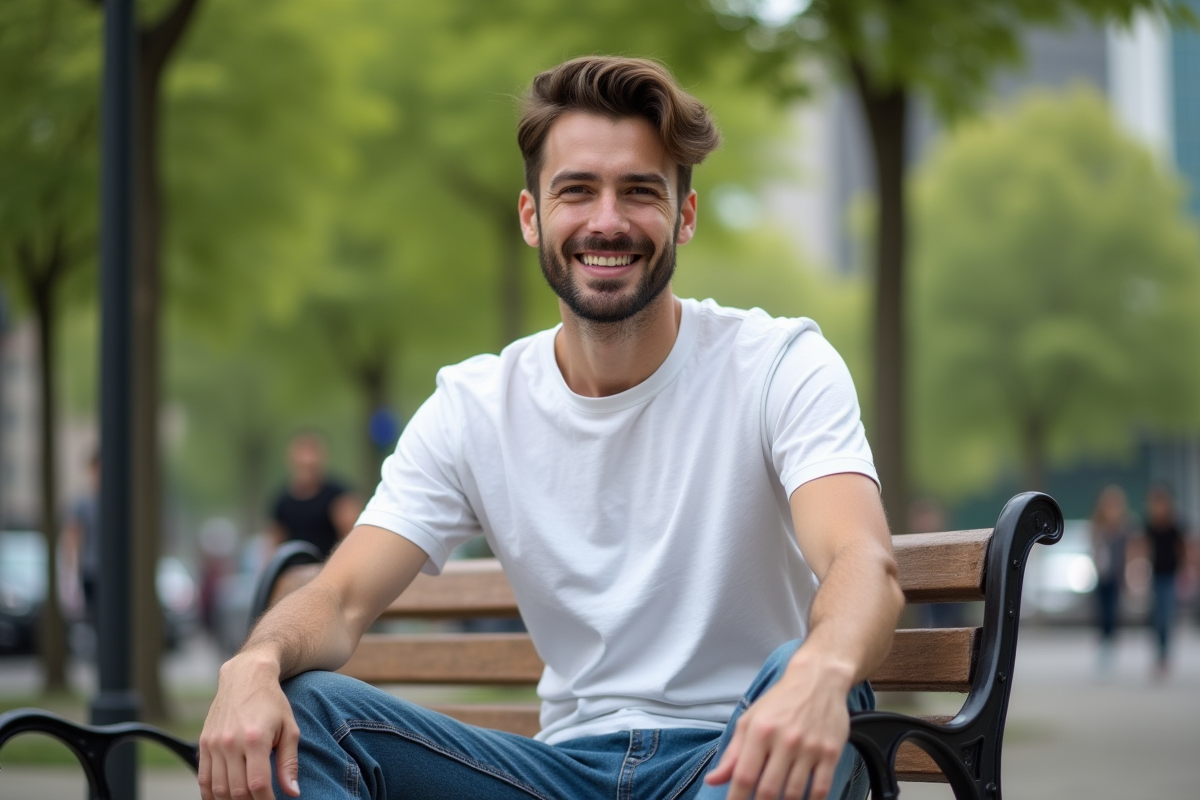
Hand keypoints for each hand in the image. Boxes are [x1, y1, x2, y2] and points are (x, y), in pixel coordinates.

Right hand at [198, 654, 301, 799]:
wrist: (246, 676)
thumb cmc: (272, 703)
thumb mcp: (289, 729)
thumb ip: (289, 763)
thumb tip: (293, 792)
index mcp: (255, 739)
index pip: (258, 784)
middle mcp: (231, 743)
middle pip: (237, 790)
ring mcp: (214, 744)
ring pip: (218, 788)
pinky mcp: (203, 743)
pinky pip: (203, 778)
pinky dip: (210, 794)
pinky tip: (223, 798)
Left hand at [705, 655, 852, 799]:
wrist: (818, 679)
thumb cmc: (780, 701)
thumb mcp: (750, 720)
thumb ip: (732, 753)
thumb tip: (713, 780)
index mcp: (760, 731)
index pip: (743, 775)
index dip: (735, 799)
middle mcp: (785, 740)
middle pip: (768, 789)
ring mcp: (810, 747)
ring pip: (793, 793)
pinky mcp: (831, 752)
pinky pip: (821, 788)